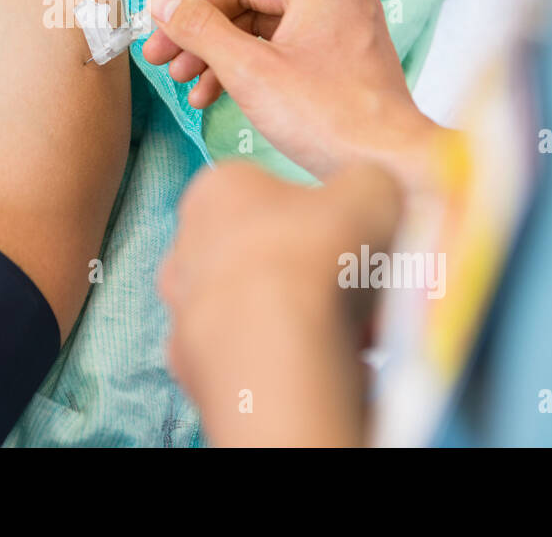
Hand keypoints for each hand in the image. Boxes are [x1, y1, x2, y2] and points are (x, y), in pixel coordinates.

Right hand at [143, 0, 444, 186]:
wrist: (387, 169)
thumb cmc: (334, 118)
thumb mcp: (250, 70)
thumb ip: (200, 28)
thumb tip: (164, 2)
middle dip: (197, 20)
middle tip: (157, 43)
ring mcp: (332, 32)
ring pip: (255, 25)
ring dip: (211, 48)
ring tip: (174, 73)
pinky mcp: (328, 65)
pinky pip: (273, 51)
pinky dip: (238, 68)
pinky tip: (206, 93)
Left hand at [159, 160, 402, 446]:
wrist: (277, 357)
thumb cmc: (315, 256)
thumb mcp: (371, 191)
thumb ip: (367, 184)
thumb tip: (367, 199)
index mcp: (214, 189)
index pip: (265, 189)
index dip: (314, 213)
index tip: (347, 239)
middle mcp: (183, 246)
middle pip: (257, 251)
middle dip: (303, 270)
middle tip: (351, 290)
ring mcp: (181, 311)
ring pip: (250, 307)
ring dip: (293, 317)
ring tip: (343, 335)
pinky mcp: (189, 367)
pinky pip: (246, 356)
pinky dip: (279, 360)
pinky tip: (316, 368)